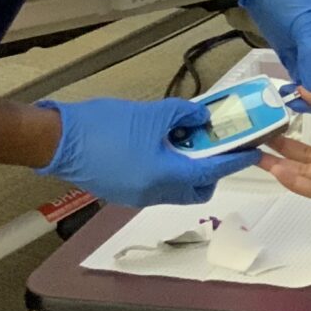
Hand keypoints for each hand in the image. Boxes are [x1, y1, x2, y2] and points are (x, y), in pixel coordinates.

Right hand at [33, 96, 246, 205]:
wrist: (58, 140)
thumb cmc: (102, 126)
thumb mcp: (152, 113)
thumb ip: (184, 115)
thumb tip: (202, 118)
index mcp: (164, 176)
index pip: (212, 172)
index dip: (235, 161)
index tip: (252, 152)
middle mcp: (153, 193)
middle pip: (196, 189)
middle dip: (211, 171)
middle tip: (214, 144)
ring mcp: (136, 196)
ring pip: (175, 188)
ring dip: (187, 169)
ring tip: (185, 140)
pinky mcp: (122, 191)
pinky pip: (155, 185)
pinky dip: (166, 170)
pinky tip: (160, 146)